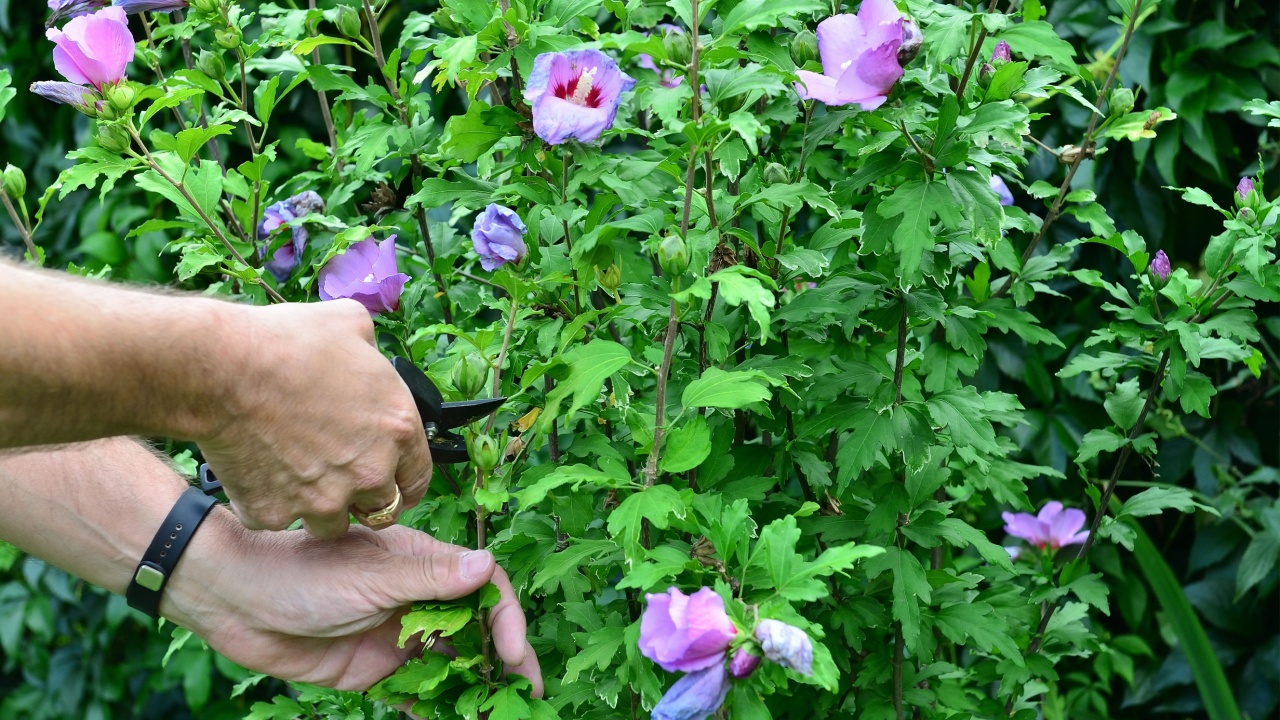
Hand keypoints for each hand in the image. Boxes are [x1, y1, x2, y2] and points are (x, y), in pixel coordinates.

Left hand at [166, 509, 542, 694]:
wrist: (236, 600)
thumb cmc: (301, 571)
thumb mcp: (370, 574)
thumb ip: (430, 578)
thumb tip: (487, 567)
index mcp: (423, 566)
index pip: (483, 591)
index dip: (505, 621)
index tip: (512, 655)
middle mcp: (418, 601)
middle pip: (476, 633)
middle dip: (504, 663)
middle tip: (525, 698)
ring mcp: (397, 638)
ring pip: (451, 667)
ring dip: (474, 691)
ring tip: (495, 718)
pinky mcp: (374, 672)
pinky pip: (416, 695)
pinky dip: (437, 710)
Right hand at [199, 299, 433, 537]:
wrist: (223, 367)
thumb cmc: (287, 342)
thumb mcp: (351, 324)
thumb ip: (371, 350)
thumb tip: (366, 352)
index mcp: (398, 430)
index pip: (418, 479)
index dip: (402, 480)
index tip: (389, 481)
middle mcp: (368, 473)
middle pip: (380, 510)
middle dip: (362, 497)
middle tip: (337, 477)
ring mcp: (322, 500)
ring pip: (331, 525)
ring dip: (319, 508)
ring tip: (296, 476)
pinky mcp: (276, 513)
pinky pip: (277, 519)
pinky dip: (269, 502)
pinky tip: (258, 472)